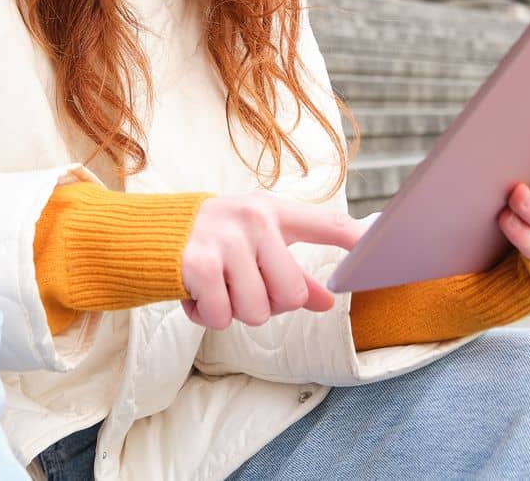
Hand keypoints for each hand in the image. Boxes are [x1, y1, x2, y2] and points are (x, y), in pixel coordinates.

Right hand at [181, 193, 364, 329]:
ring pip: (256, 311)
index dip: (357, 238)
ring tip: (216, 286)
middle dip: (267, 303)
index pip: (327, 223)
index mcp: (274, 212)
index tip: (382, 246)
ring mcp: (225, 239)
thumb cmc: (213, 240)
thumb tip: (327, 301)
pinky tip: (197, 294)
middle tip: (240, 285)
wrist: (147, 234)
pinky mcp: (197, 262)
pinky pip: (222, 316)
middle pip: (291, 295)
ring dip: (234, 311)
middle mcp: (253, 219)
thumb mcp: (255, 245)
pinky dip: (208, 316)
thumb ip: (292, 272)